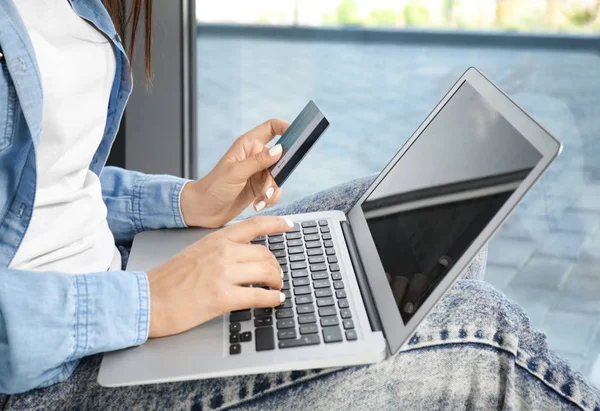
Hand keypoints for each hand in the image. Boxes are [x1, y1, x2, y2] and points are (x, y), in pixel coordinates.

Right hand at [146, 216, 292, 337]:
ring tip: (276, 289)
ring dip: (277, 282)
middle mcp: (223, 252)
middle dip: (276, 267)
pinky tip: (275, 300)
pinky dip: (273, 299)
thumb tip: (243, 256)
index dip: (276, 224)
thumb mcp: (196, 253)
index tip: (289, 225)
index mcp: (216, 239)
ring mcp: (223, 274)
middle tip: (277, 277)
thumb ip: (220, 250)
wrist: (146, 299)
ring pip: (267, 273)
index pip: (254, 225)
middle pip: (266, 254)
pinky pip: (259, 296)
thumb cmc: (168, 280)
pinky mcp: (222, 297)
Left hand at [181, 119, 289, 227]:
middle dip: (279, 174)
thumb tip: (280, 149)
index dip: (286, 127)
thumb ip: (259, 161)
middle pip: (282, 157)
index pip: (272, 128)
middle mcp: (256, 156)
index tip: (298, 137)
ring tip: (260, 200)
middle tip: (270, 185)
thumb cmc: (214, 187)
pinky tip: (258, 204)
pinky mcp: (260, 187)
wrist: (204, 210)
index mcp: (248, 144)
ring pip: (280, 177)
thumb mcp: (236, 172)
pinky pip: (276, 190)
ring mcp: (259, 172)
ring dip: (272, 190)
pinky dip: (270, 198)